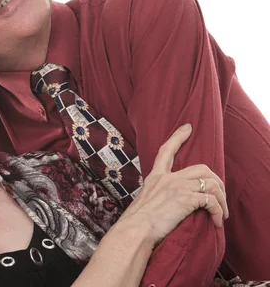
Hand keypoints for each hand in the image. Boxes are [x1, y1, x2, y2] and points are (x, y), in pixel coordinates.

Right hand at [120, 124, 227, 244]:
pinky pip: (211, 201)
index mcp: (155, 177)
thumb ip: (156, 197)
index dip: (178, 137)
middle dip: (217, 181)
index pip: (166, 151)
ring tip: (222, 214)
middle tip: (220, 197)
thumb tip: (165, 204)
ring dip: (222, 200)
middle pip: (201, 168)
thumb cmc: (136, 222)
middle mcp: (167, 178)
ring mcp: (177, 187)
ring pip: (212, 184)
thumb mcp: (143, 201)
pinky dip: (218, 211)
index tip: (187, 127)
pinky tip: (216, 221)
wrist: (135, 230)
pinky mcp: (186, 199)